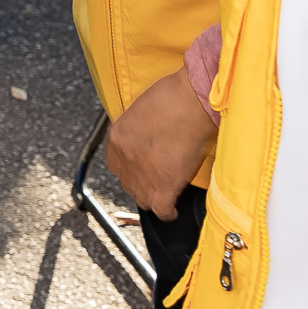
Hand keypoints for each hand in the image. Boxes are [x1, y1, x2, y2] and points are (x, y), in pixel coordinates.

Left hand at [105, 67, 217, 217]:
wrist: (192, 101)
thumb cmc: (173, 96)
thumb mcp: (142, 110)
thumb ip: (138, 130)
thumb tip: (147, 139)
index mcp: (117, 137)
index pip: (115, 164)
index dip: (130, 169)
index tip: (141, 169)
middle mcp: (124, 157)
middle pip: (128, 183)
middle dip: (141, 184)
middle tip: (156, 180)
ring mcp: (142, 173)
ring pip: (142, 199)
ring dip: (153, 198)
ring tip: (165, 194)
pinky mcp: (163, 184)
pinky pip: (160, 208)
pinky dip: (167, 212)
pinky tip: (173, 210)